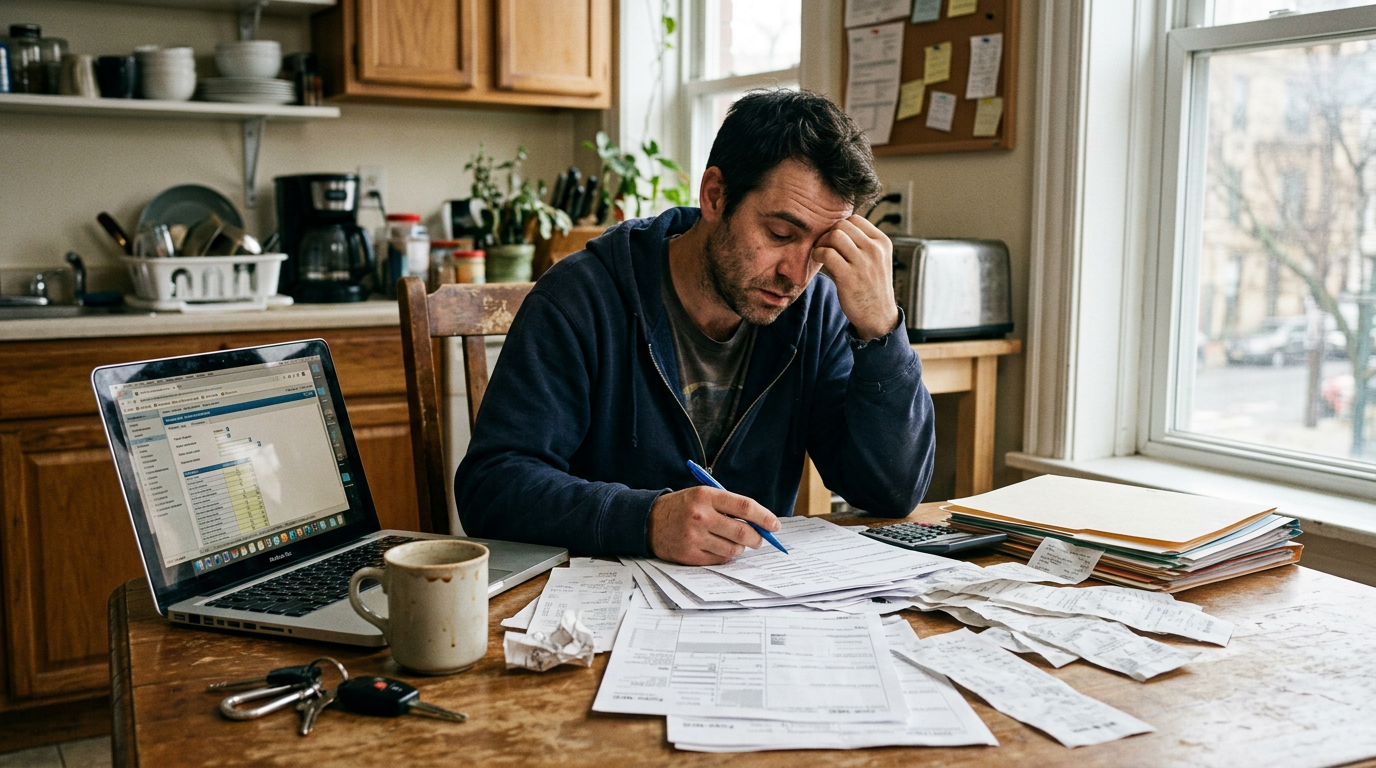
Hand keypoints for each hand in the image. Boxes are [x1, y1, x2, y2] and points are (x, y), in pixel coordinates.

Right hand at [648, 487, 780, 564]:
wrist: (648, 521)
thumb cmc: (682, 507)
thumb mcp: (702, 496)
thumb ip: (728, 506)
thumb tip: (759, 523)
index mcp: (706, 496)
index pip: (744, 507)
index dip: (764, 517)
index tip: (775, 525)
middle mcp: (700, 516)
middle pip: (743, 532)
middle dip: (757, 538)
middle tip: (759, 540)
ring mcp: (694, 537)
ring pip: (733, 549)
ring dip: (740, 547)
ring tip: (732, 541)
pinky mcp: (689, 554)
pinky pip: (720, 559)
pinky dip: (725, 555)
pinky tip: (718, 547)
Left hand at [811, 215, 898, 340]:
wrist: (878, 316)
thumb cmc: (872, 286)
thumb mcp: (876, 260)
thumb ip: (861, 243)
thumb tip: (835, 227)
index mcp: (882, 242)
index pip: (855, 219)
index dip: (839, 227)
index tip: (834, 240)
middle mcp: (875, 249)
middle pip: (842, 225)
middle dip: (828, 233)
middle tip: (824, 247)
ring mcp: (863, 263)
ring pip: (835, 235)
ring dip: (822, 243)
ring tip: (821, 254)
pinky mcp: (849, 277)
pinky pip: (827, 253)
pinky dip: (818, 254)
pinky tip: (819, 261)